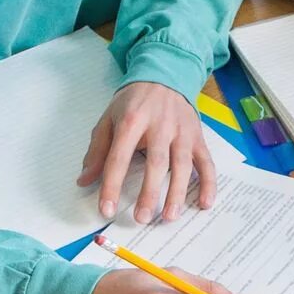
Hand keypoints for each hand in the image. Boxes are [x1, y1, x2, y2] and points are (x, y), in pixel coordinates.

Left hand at [81, 82, 216, 225]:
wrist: (164, 75)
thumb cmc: (134, 102)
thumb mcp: (109, 119)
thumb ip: (97, 150)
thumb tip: (84, 180)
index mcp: (132, 121)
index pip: (119, 157)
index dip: (112, 185)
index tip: (107, 209)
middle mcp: (160, 126)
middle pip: (156, 162)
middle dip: (149, 192)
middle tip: (142, 218)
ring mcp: (182, 132)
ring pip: (183, 165)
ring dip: (178, 192)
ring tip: (169, 217)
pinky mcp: (197, 137)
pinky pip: (206, 162)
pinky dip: (209, 183)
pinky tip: (205, 203)